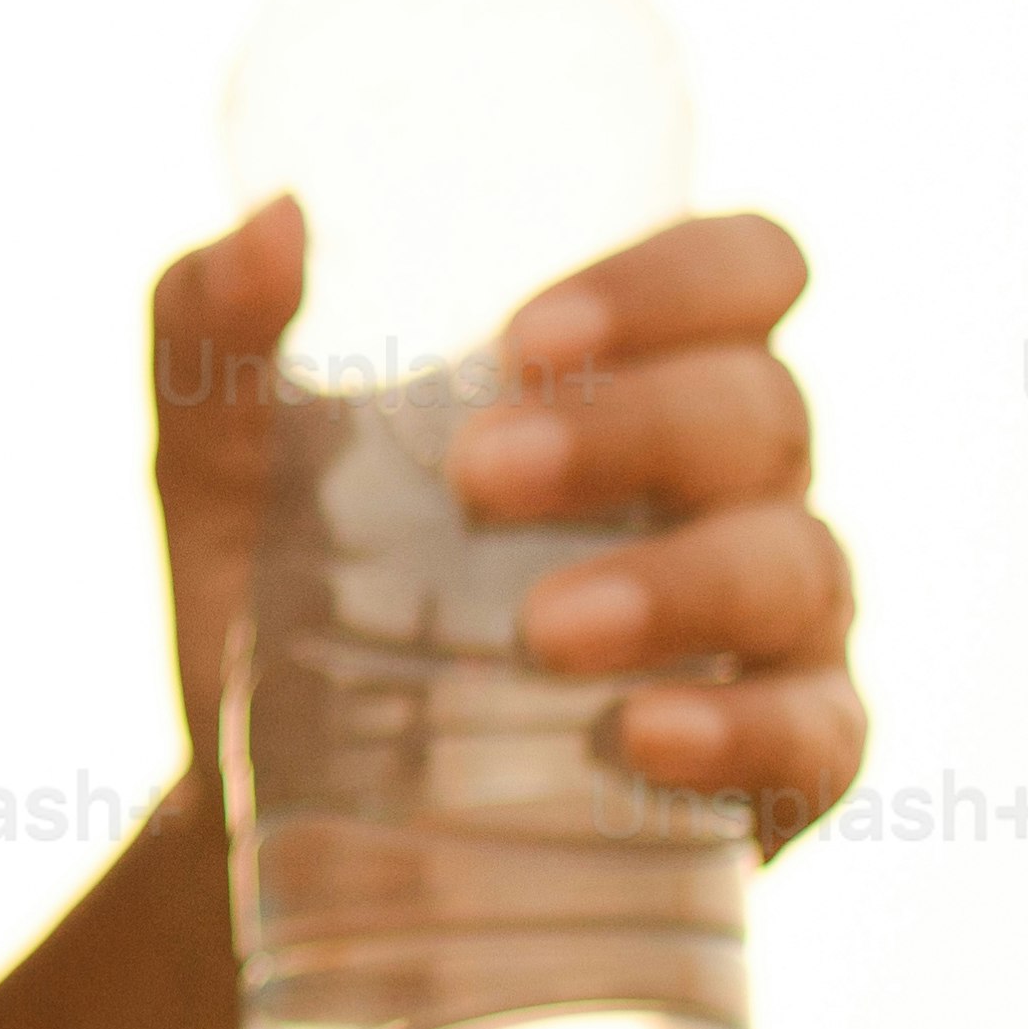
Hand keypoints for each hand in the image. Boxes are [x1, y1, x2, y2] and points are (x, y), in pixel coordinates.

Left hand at [140, 199, 873, 855]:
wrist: (270, 813)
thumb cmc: (285, 595)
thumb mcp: (221, 463)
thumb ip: (214, 330)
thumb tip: (268, 215)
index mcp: (646, 370)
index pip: (744, 266)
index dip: (671, 281)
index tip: (526, 339)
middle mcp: (740, 481)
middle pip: (759, 408)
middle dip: (629, 431)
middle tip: (479, 477)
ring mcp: (776, 624)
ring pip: (792, 564)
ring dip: (677, 583)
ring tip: (544, 630)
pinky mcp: (780, 766)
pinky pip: (813, 734)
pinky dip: (741, 730)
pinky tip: (643, 738)